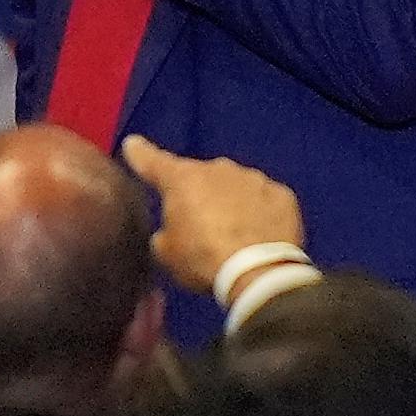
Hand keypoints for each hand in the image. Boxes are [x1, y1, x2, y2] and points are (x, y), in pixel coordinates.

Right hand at [117, 134, 303, 295]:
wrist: (259, 272)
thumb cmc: (203, 259)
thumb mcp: (168, 254)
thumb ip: (165, 233)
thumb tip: (171, 231)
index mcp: (182, 179)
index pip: (153, 161)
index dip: (140, 153)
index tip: (133, 143)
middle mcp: (217, 169)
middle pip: (200, 177)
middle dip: (198, 194)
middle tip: (200, 225)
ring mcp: (253, 179)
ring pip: (235, 186)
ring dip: (230, 202)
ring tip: (233, 234)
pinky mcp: (282, 195)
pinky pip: (264, 200)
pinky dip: (259, 212)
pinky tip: (259, 234)